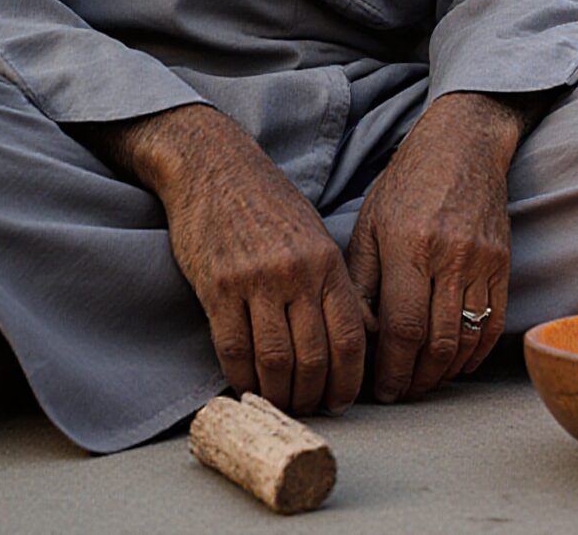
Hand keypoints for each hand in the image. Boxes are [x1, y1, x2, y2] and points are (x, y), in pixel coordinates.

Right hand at [90, 104, 368, 415]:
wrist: (214, 167)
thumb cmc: (269, 204)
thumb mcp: (316, 237)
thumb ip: (338, 284)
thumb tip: (363, 335)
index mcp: (328, 262)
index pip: (350, 338)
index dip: (349, 380)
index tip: (343, 400)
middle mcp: (297, 274)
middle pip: (314, 358)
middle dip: (314, 395)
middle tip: (310, 409)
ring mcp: (255, 281)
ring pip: (275, 360)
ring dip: (279, 394)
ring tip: (280, 403)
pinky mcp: (217, 287)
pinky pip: (232, 348)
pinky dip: (241, 376)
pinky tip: (246, 385)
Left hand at [344, 90, 534, 402]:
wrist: (464, 145)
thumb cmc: (407, 184)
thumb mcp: (369, 225)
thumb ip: (362, 283)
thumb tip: (359, 336)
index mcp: (408, 246)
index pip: (402, 328)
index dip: (391, 369)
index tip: (381, 390)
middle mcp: (448, 256)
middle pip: (436, 342)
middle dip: (416, 379)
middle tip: (399, 392)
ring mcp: (482, 261)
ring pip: (466, 339)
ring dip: (444, 372)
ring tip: (422, 381)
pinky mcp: (503, 263)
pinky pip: (493, 323)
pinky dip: (475, 353)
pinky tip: (455, 363)